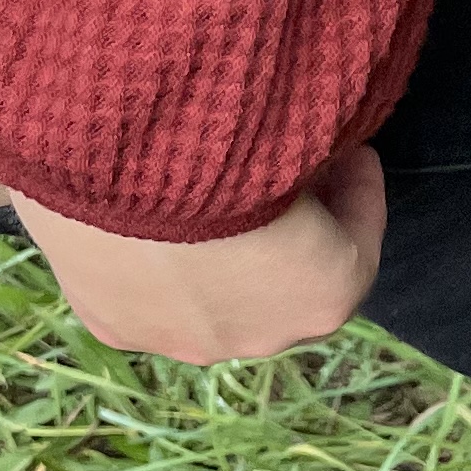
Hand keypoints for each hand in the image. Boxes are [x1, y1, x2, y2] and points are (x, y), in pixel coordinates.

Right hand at [0, 145, 385, 364]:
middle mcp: (262, 337)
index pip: (360, 234)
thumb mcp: (300, 130)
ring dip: (214, 255)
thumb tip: (311, 139)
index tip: (343, 147)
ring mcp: (183, 340)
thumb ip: (315, 150)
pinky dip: (148, 263)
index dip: (354, 183)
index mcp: (326, 294)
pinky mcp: (115, 327)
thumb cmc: (223, 144)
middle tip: (270, 171)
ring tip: (195, 196)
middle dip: (284, 229)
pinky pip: (145, 295)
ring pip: (209, 297)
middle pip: (283, 276)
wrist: (110, 163)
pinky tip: (136, 219)